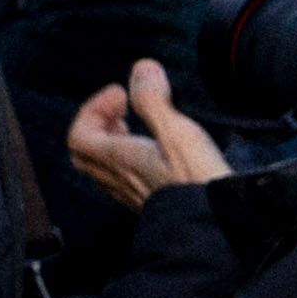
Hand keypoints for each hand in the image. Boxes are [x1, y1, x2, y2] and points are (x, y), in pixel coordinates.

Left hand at [67, 61, 231, 211]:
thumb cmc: (197, 180)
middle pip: (85, 152)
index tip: (122, 93)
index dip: (93, 108)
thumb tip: (141, 69)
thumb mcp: (177, 132)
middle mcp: (118, 179)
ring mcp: (133, 194)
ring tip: (136, 127)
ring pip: (104, 166)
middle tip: (122, 109)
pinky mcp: (152, 204)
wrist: (217, 228)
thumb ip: (153, 100)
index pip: (79, 134)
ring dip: (112, 142)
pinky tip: (155, 154)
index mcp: (117, 159)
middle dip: (98, 124)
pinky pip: (124, 179)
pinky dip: (128, 159)